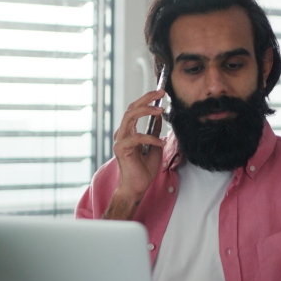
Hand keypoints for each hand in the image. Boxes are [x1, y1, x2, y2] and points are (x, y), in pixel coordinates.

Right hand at [104, 90, 165, 218]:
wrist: (137, 187)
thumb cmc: (143, 169)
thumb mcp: (154, 146)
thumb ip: (154, 131)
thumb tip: (158, 116)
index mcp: (128, 132)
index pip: (135, 109)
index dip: (146, 99)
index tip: (160, 92)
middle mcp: (122, 133)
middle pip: (131, 108)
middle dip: (146, 98)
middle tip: (161, 92)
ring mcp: (120, 140)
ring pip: (130, 116)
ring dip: (146, 110)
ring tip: (160, 110)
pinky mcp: (121, 149)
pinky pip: (137, 137)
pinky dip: (151, 138)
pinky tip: (161, 143)